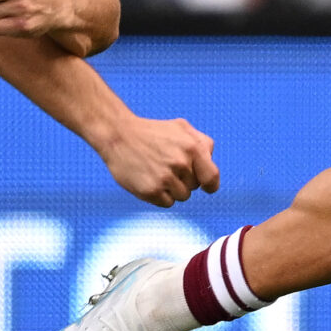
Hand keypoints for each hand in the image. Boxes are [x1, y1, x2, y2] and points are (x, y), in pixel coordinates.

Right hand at [94, 112, 219, 206]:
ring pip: (182, 196)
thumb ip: (202, 142)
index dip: (209, 184)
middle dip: (184, 180)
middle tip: (166, 165)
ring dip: (172, 189)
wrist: (118, 134)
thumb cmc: (152, 132)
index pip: (212, 178)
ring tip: (157, 172)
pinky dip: (160, 195)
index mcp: (192, 147)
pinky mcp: (151, 191)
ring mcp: (165, 178)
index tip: (206, 186)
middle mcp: (181, 163)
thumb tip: (211, 162)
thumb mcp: (180, 127)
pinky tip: (149, 179)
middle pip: (194, 187)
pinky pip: (167, 203)